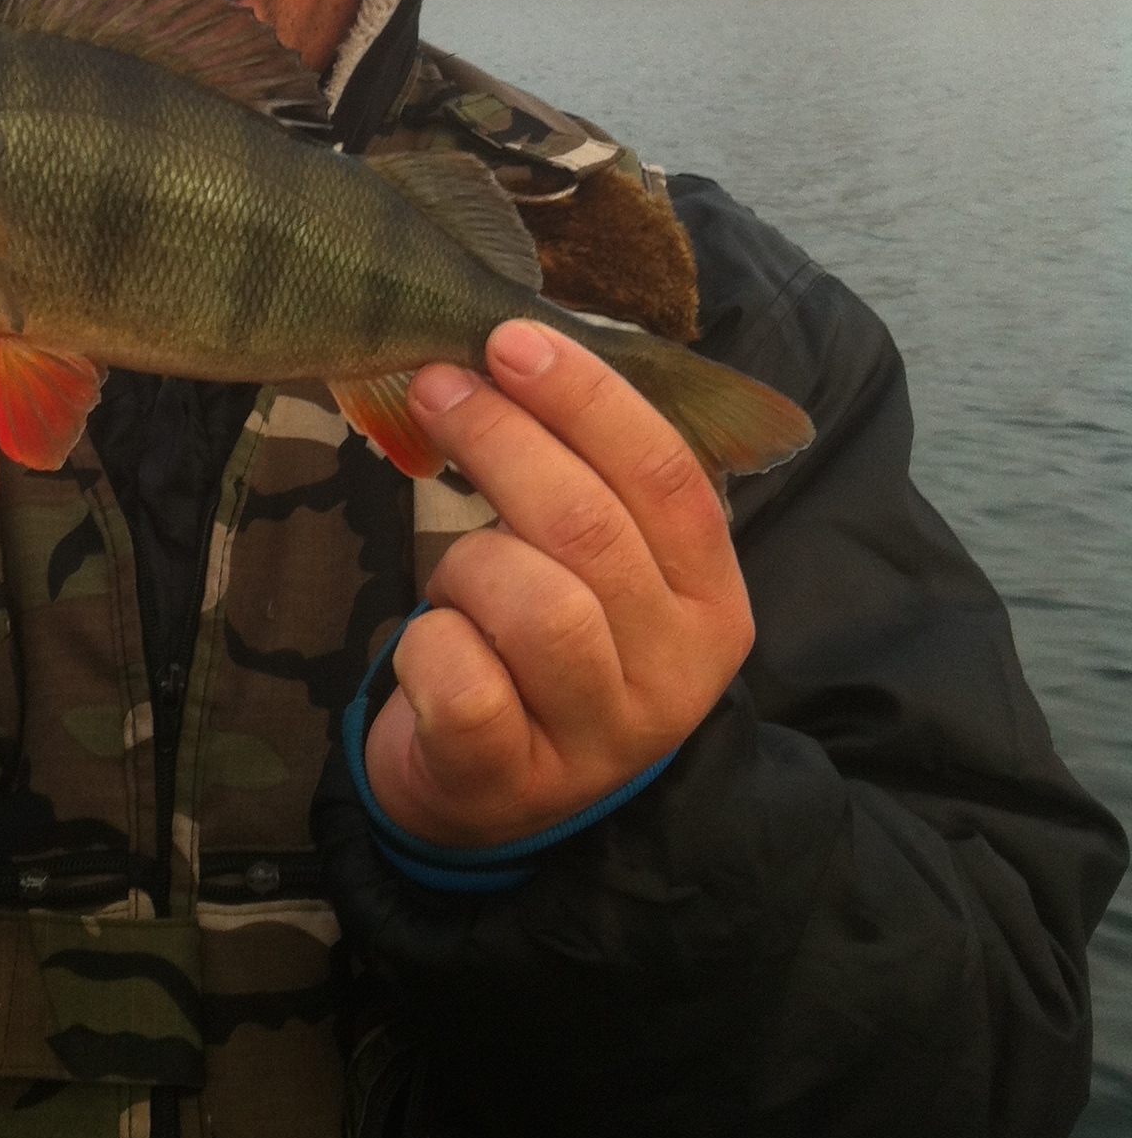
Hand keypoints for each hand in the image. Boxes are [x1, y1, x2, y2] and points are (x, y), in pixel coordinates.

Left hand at [362, 321, 753, 849]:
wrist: (494, 798)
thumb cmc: (541, 649)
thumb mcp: (596, 565)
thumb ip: (586, 475)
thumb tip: (515, 347)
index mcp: (712, 601)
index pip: (669, 477)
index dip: (588, 398)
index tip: (511, 338)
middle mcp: (674, 675)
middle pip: (589, 526)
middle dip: (500, 438)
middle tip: (435, 386)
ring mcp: (599, 737)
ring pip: (532, 602)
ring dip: (465, 564)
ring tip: (454, 580)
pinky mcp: (512, 781)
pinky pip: (462, 680)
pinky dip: (426, 644)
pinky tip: (431, 651)